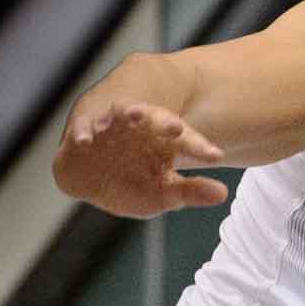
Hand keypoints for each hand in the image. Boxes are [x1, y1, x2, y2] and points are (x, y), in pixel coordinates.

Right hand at [52, 99, 228, 217]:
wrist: (90, 179)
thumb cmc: (132, 183)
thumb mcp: (162, 193)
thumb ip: (190, 191)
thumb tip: (222, 193)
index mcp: (165, 142)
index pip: (188, 142)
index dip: (199, 148)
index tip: (215, 157)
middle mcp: (141, 127)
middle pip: (157, 120)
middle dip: (165, 122)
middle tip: (175, 127)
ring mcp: (111, 125)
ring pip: (120, 113)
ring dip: (125, 112)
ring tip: (131, 113)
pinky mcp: (83, 130)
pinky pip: (82, 126)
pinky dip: (83, 130)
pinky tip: (85, 139)